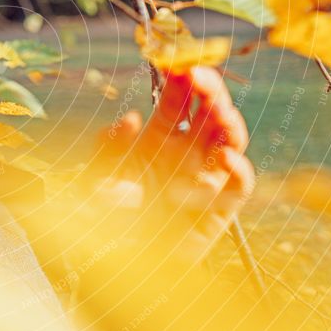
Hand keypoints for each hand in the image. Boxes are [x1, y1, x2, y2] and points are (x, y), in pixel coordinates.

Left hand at [90, 66, 254, 263]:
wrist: (112, 272)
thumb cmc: (97, 226)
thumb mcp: (91, 181)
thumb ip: (105, 149)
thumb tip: (131, 119)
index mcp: (155, 140)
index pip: (177, 99)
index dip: (181, 77)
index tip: (177, 58)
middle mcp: (184, 154)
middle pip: (208, 112)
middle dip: (209, 90)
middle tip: (199, 75)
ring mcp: (203, 179)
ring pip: (229, 140)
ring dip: (228, 122)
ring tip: (217, 111)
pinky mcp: (218, 211)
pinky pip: (238, 186)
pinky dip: (239, 169)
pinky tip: (225, 156)